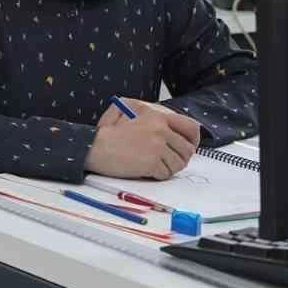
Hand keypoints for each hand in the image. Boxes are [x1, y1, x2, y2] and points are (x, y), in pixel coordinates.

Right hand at [85, 98, 201, 179]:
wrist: (95, 147)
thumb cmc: (108, 134)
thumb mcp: (126, 112)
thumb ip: (148, 116)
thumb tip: (169, 128)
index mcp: (158, 118)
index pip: (191, 127)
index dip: (192, 139)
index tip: (187, 147)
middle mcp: (161, 131)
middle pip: (187, 150)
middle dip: (180, 158)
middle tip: (169, 162)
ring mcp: (158, 147)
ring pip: (178, 164)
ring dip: (169, 168)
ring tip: (155, 167)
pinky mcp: (152, 162)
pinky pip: (166, 174)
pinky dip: (158, 175)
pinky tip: (146, 171)